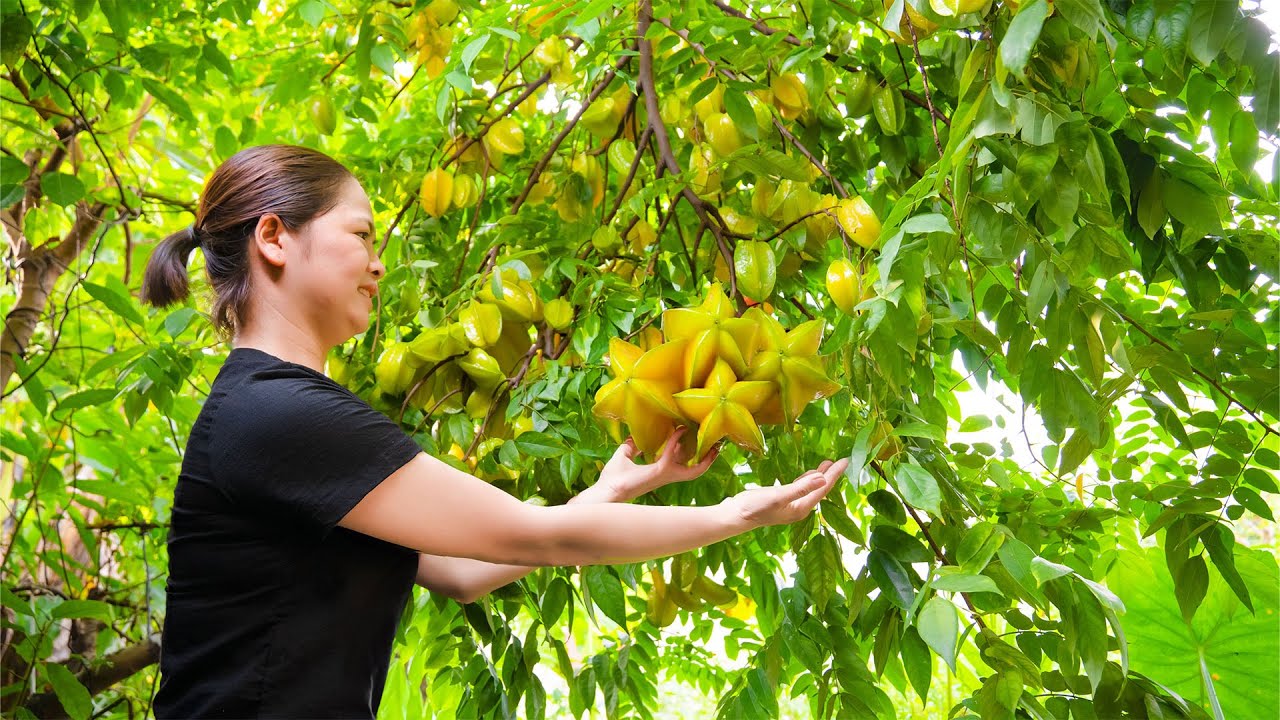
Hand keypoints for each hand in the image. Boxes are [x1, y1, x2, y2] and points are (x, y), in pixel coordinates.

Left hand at [598, 426, 719, 499]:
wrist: (607, 492)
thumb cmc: (613, 479)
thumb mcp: (624, 456)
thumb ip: (632, 445)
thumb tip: (634, 436)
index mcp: (660, 473)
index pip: (682, 465)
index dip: (692, 456)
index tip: (697, 441)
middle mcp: (666, 476)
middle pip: (693, 471)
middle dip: (707, 460)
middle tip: (716, 446)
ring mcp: (664, 475)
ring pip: (692, 469)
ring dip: (701, 455)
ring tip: (710, 441)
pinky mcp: (659, 472)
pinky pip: (671, 456)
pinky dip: (675, 443)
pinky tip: (678, 431)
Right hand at [724, 458, 848, 529]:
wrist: (735, 516)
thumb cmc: (756, 506)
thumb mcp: (779, 495)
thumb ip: (801, 487)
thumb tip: (823, 478)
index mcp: (802, 508)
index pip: (823, 488)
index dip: (834, 474)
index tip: (845, 461)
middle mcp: (799, 508)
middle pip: (820, 489)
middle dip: (830, 475)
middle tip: (841, 460)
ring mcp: (791, 505)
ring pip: (811, 488)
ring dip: (819, 476)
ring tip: (827, 464)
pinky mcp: (782, 501)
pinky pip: (801, 488)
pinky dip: (807, 479)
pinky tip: (808, 474)